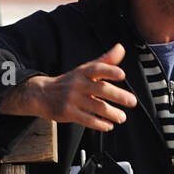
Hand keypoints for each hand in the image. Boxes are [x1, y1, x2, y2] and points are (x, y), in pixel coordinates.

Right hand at [0, 44, 136, 131]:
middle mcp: (77, 84)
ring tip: (122, 117)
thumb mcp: (85, 69)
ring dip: (112, 113)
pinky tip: (108, 125)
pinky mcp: (68, 113)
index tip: (122, 75)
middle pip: (100, 89)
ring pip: (96, 106)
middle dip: (118, 96)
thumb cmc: (69, 82)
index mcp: (83, 72)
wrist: (42, 94)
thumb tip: (121, 48)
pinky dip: (99, 124)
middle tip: (132, 101)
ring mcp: (72, 99)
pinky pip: (86, 120)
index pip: (97, 68)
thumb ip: (105, 61)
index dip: (109, 71)